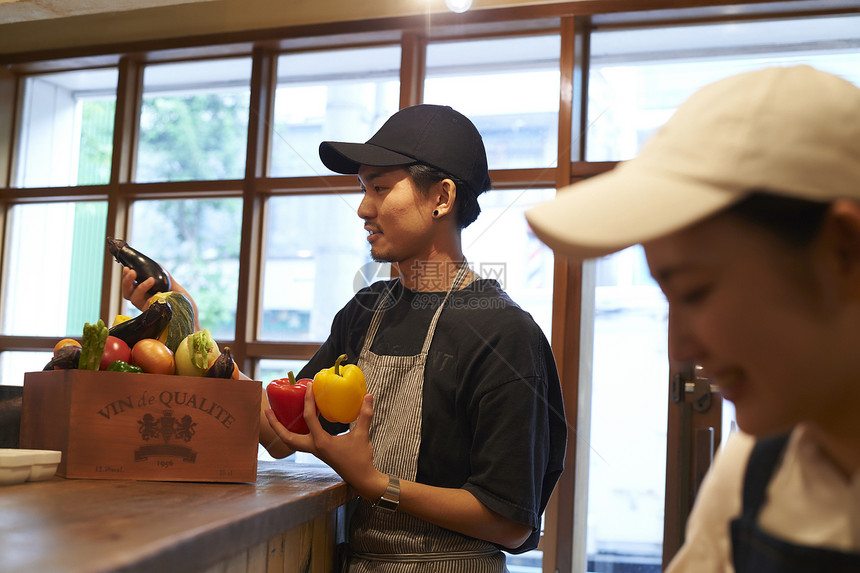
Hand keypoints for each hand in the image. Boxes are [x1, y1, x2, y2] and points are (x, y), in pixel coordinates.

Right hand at [121, 267, 200, 329]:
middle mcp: (146, 304)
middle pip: (128, 293)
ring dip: (140, 287)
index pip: (131, 287)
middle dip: (127, 281)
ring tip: (151, 280)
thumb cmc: (186, 307)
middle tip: (133, 272)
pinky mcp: (154, 317)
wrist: (194, 322)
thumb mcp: (177, 289)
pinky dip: (152, 299)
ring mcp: (149, 311)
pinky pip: (147, 307)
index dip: (127, 279)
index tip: (128, 268)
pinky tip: (160, 294)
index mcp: (148, 296)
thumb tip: (158, 265)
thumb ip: (168, 279)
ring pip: (134, 299)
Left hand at [264, 381, 385, 499]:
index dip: (308, 401)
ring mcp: (314, 451)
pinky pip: (300, 441)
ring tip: (275, 415)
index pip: (309, 419)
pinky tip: (298, 422)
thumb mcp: (363, 435)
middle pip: (286, 437)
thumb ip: (365, 415)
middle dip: (275, 424)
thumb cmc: (361, 459)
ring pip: (290, 441)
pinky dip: (294, 431)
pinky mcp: (317, 452)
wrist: (361, 478)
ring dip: (281, 429)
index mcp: (321, 442)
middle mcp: (314, 447)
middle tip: (267, 410)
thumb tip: (368, 395)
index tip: (308, 387)